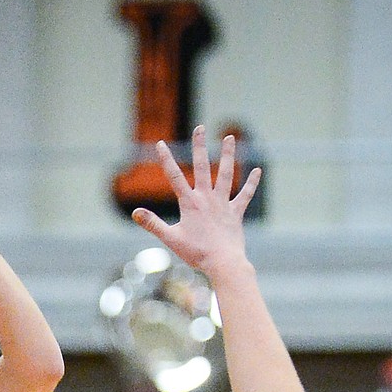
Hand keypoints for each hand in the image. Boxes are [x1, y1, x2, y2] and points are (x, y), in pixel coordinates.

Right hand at [132, 126, 260, 280]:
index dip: (166, 159)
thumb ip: (152, 224)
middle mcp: (207, 198)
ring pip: (226, 174)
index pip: (175, 177)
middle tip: (199, 128)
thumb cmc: (196, 253)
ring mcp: (223, 204)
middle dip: (199, 146)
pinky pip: (245, 195)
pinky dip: (251, 183)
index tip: (160, 144)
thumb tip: (135, 212)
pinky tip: (257, 170)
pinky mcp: (235, 213)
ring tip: (229, 138)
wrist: (222, 262)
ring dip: (227, 155)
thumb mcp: (170, 239)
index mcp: (190, 203)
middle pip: (203, 167)